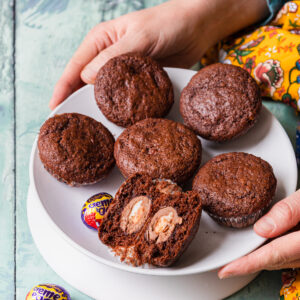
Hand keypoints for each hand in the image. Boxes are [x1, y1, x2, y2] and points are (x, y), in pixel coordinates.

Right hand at [49, 0, 267, 109]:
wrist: (195, 29)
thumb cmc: (166, 23)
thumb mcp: (138, 36)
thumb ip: (112, 57)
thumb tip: (86, 78)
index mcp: (100, 42)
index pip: (74, 68)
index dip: (62, 89)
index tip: (54, 109)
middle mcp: (108, 58)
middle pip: (86, 84)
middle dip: (78, 103)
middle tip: (73, 126)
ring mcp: (123, 73)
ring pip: (105, 94)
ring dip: (99, 109)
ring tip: (92, 129)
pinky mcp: (138, 83)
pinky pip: (124, 98)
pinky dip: (119, 110)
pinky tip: (116, 121)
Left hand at [218, 190, 299, 278]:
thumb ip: (290, 211)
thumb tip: (261, 229)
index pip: (273, 254)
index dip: (248, 264)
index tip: (227, 270)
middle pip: (274, 260)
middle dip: (249, 264)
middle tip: (226, 266)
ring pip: (281, 259)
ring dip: (259, 259)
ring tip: (238, 259)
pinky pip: (288, 254)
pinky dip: (272, 253)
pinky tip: (261, 247)